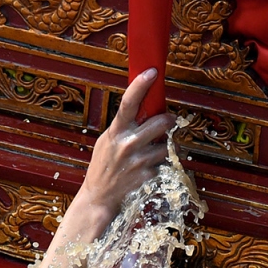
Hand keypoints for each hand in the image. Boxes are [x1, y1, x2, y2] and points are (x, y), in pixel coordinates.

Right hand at [79, 69, 176, 216]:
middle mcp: (128, 144)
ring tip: (147, 153)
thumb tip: (145, 108)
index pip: (128, 102)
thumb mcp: (107, 140)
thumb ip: (124, 126)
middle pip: (162, 122)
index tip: (152, 72)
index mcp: (116, 131)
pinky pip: (164, 162)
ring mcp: (139, 160)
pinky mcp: (148, 174)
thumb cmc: (104, 165)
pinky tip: (144, 169)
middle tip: (166, 121)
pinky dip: (158, 164)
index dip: (141, 85)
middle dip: (167, 120)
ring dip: (162, 147)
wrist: (100, 195)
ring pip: (166, 144)